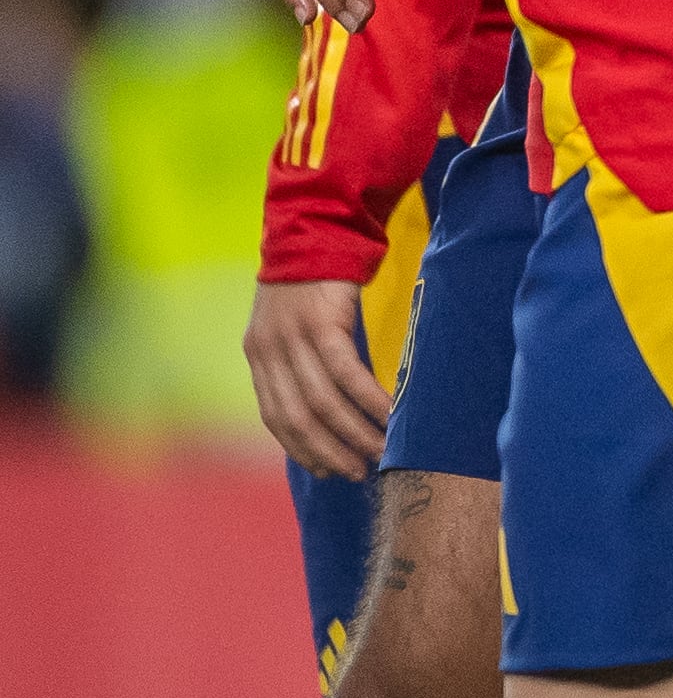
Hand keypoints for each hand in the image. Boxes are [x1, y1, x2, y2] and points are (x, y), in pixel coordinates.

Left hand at [245, 279, 389, 479]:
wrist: (319, 226)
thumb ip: (296, 358)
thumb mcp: (290, 321)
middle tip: (358, 471)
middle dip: (328, 450)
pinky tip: (389, 414)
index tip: (330, 470)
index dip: (302, 448)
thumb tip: (321, 402)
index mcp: (258, 355)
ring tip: (380, 450)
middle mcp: (269, 351)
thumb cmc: (313, 276)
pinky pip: (346, 372)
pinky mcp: (322, 323)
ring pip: (322, 400)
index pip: (275, 417)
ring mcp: (293, 338)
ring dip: (353, 431)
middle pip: (297, 417)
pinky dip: (368, 399)